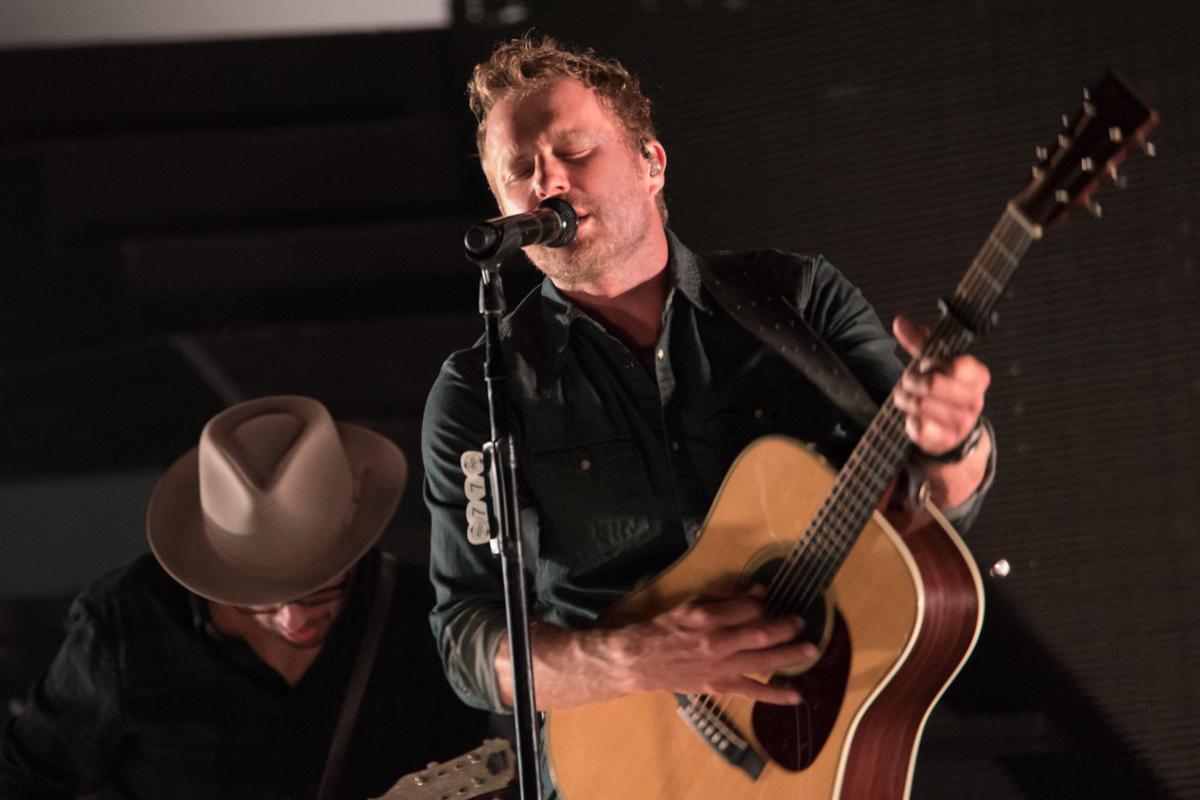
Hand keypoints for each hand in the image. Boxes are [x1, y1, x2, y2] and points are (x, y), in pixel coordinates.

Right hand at [609, 588, 815, 704]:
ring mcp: (721, 667)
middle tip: (801, 623)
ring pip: (763, 661)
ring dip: (790, 656)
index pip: (748, 608)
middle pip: (761, 634)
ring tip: (810, 650)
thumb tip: (757, 591)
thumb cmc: (668, 628)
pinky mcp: (720, 686)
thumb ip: (725, 598)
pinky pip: (753, 691)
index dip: (762, 602)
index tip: (766, 598)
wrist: (643, 660)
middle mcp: (717, 643)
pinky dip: (776, 694)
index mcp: (708, 618)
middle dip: (786, 627)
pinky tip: (797, 694)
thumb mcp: (693, 605)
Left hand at [891, 315, 989, 456]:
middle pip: (932, 384)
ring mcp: (962, 423)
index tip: (927, 364)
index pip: (957, 365)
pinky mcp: (947, 441)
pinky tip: (912, 418)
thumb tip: (900, 322)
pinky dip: (909, 422)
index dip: (934, 363)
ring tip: (904, 398)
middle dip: (910, 381)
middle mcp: (975, 399)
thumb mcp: (935, 362)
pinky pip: (918, 428)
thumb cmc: (942, 387)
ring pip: (921, 405)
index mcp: (977, 375)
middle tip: (906, 382)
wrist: (950, 429)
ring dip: (905, 400)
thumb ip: (919, 342)